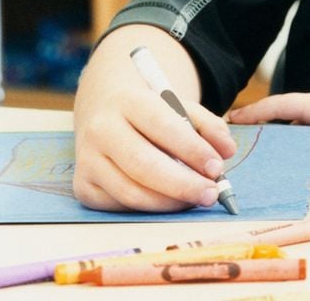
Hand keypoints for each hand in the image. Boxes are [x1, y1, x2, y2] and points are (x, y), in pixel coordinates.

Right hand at [72, 33, 236, 211]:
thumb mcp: (181, 107)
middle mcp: (101, 130)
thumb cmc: (151, 113)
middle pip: (143, 165)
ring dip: (168, 202)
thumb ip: (208, 126)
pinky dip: (148, 208)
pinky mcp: (82, 186)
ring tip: (195, 199)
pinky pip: (118, 205)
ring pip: (130, 192)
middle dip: (183, 184)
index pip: (162, 126)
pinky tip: (169, 202)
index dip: (191, 149)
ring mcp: (87, 160)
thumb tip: (227, 150)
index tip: (217, 167)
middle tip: (211, 194)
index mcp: (128, 101)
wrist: (104, 112)